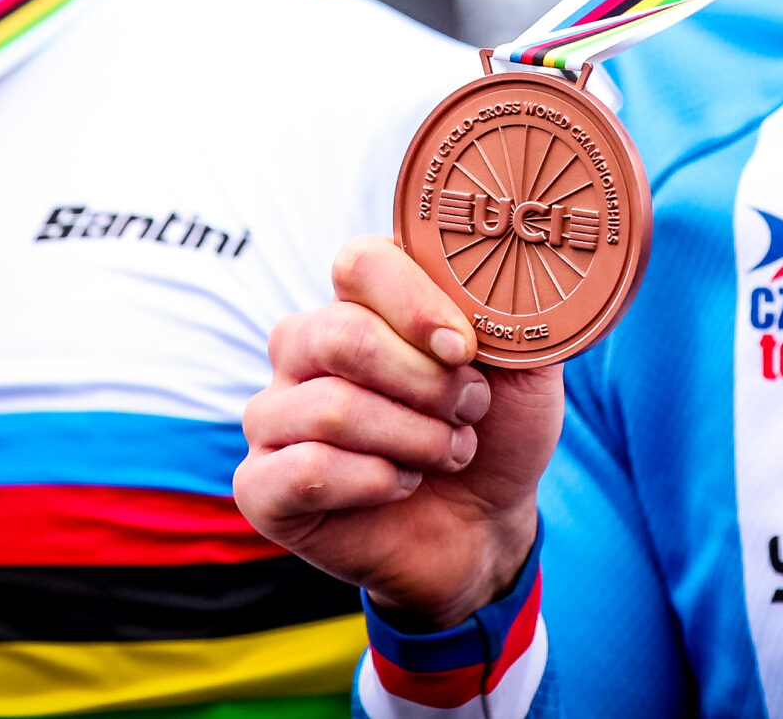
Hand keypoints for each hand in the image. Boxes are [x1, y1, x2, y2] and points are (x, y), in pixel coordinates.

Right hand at [236, 236, 560, 630]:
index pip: (359, 264)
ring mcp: (274, 415)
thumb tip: (515, 258)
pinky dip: (376, 483)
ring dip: (414, 440)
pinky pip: (306, 471)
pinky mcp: (260, 486)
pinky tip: (401, 485)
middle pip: (342, 336)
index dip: (416, 305)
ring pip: (332, 409)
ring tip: (449, 452)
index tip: (464, 349)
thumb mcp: (522, 364)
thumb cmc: (494, 432)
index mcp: (359, 301)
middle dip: (425, 384)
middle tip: (469, 409)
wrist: (482, 525)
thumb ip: (512, 307)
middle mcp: (303, 347)